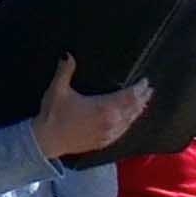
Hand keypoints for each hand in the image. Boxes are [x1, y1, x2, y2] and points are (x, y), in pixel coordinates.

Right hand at [37, 56, 153, 161]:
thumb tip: (68, 54)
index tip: (145, 82)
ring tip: (143, 103)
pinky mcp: (103, 142)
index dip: (139, 89)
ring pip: (129, 121)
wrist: (46, 141)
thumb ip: (65, 70)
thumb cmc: (52, 115)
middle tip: (149, 90)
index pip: (128, 97)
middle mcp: (110, 122)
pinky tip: (129, 121)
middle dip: (142, 99)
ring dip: (137, 111)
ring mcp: (108, 134)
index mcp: (103, 108)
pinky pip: (122, 132)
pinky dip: (128, 124)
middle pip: (133, 109)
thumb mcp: (58, 89)